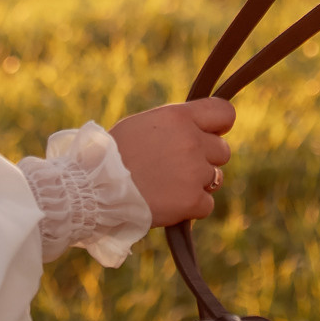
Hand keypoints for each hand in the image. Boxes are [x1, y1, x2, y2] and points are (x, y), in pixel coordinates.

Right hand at [110, 98, 235, 225]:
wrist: (95, 187)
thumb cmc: (113, 154)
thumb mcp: (143, 125)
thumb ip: (175, 125)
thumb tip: (198, 130)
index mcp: (179, 117)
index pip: (224, 113)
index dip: (219, 126)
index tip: (210, 134)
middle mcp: (192, 141)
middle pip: (223, 150)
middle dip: (205, 159)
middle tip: (178, 167)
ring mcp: (194, 172)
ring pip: (216, 178)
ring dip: (198, 183)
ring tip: (168, 185)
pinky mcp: (192, 201)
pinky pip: (207, 205)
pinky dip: (191, 208)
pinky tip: (168, 203)